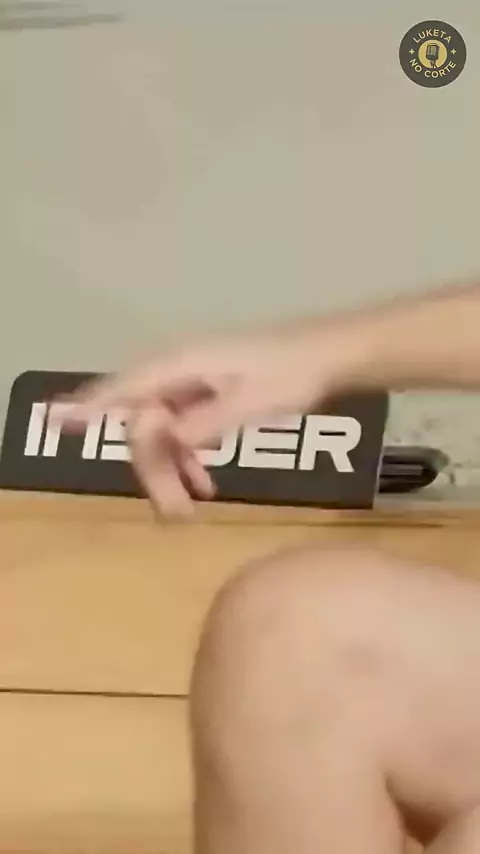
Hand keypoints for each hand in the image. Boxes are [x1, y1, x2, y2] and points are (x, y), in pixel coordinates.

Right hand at [63, 322, 359, 516]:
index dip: (89, 409)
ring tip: (192, 508)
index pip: (125, 390)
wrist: (329, 356)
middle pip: (144, 423)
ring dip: (171, 470)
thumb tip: (163, 439)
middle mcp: (179, 370)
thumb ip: (203, 422)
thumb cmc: (293, 376)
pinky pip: (183, 430)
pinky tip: (206, 484)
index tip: (54, 422)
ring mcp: (193, 382)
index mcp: (183, 365)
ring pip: (162, 431)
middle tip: (175, 515)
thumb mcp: (249, 403)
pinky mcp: (208, 393)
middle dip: (153, 469)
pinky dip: (189, 459)